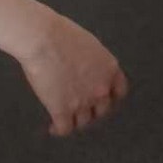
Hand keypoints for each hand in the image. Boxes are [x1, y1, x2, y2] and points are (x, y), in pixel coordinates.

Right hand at [17, 11, 127, 136]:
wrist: (43, 39)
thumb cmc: (60, 33)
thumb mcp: (88, 44)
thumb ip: (94, 62)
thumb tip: (87, 69)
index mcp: (109, 70)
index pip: (119, 92)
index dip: (110, 97)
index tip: (102, 98)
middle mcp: (101, 89)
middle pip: (101, 110)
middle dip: (92, 110)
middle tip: (80, 108)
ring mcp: (83, 102)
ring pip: (83, 122)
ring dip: (75, 120)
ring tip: (66, 119)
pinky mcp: (62, 110)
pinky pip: (64, 128)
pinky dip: (58, 130)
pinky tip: (53, 128)